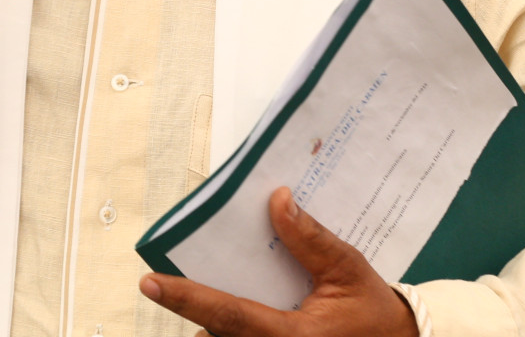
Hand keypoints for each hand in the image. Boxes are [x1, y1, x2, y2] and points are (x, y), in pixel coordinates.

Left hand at [138, 188, 416, 336]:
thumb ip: (310, 239)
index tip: (149, 282)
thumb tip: (277, 200)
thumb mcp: (348, 269)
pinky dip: (235, 332)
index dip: (186, 298)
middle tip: (176, 281)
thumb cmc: (376, 314)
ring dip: (217, 326)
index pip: (229, 315)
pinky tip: (244, 311)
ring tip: (210, 294)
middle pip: (217, 336)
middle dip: (198, 313)